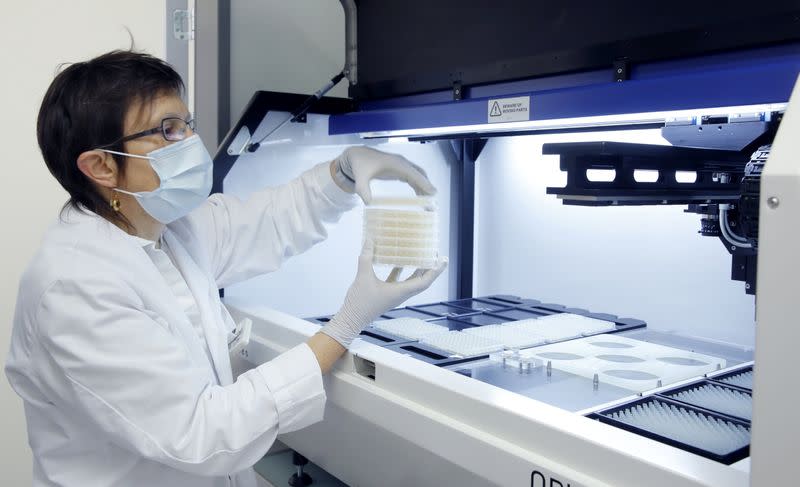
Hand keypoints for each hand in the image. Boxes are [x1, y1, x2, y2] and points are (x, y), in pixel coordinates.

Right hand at [320, 239, 446, 346]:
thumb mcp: (363, 276)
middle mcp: (401, 294)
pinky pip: (398, 281)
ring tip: (421, 255)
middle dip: (430, 268)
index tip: (443, 259)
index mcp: (401, 292)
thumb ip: (366, 257)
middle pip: (422, 280)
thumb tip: (369, 239)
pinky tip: (397, 261)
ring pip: (411, 281)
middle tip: (435, 254)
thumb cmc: (359, 302)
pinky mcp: (387, 294)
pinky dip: (400, 271)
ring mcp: (395, 295)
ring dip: (418, 269)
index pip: (425, 281)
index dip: (436, 270)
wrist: (351, 319)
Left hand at [334, 146, 435, 203]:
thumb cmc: (360, 165)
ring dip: (424, 188)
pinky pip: (413, 178)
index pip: (412, 173)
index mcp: (394, 163)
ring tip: (428, 204)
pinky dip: (419, 186)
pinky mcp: (400, 170)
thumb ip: (363, 190)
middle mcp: (401, 163)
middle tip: (432, 204)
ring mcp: (402, 166)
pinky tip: (420, 197)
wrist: (357, 155)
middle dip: (427, 187)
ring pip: (418, 176)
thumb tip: (369, 203)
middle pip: (419, 174)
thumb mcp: (360, 178)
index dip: (423, 182)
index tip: (432, 192)